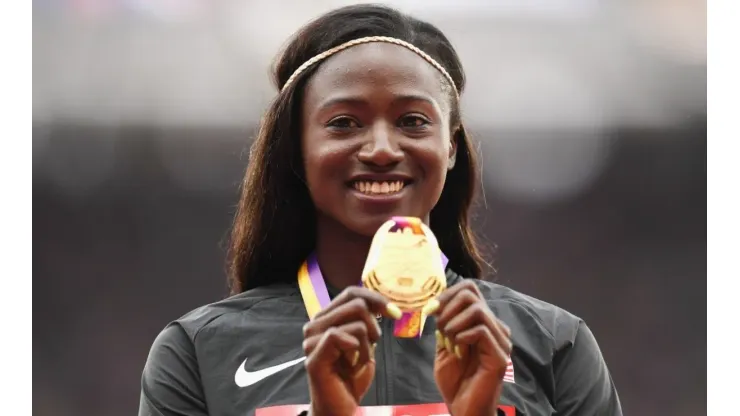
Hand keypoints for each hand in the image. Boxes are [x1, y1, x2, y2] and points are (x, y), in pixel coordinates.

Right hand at [302, 286, 402, 415]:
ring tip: (359, 361)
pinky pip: (340, 336)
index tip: (394, 312)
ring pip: (356, 323)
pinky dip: (357, 352)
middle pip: (356, 304)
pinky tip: (353, 365)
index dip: (375, 298)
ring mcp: (311, 340)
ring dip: (367, 345)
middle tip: (372, 346)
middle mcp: (315, 324)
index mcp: (326, 318)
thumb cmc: (352, 376)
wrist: (340, 408)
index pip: (351, 292)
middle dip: (374, 326)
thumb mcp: (365, 343)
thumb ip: (367, 321)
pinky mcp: (314, 356)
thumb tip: (382, 303)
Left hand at [425, 280, 511, 415]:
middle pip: (472, 294)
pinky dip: (461, 337)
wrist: (462, 409)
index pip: (470, 289)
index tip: (429, 311)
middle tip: (439, 330)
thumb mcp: (444, 346)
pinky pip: (480, 330)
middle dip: (447, 309)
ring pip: (477, 310)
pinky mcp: (500, 355)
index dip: (447, 294)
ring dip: (453, 325)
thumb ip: (444, 325)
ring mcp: (500, 341)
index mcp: (484, 323)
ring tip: (448, 344)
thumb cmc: (455, 381)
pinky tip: (456, 353)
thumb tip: (436, 304)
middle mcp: (496, 328)